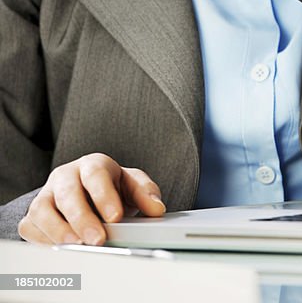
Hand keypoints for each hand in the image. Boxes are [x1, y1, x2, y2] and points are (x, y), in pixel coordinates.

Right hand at [18, 153, 165, 245]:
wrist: (83, 192)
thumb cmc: (109, 187)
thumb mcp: (131, 184)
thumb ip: (145, 193)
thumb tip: (157, 209)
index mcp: (92, 164)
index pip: (96, 175)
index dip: (104, 195)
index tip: (115, 216)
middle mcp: (66, 176)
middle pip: (68, 193)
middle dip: (82, 218)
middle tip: (98, 239)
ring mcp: (46, 195)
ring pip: (43, 209)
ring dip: (59, 230)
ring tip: (76, 246)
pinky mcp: (33, 215)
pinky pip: (31, 227)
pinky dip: (42, 240)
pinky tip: (59, 249)